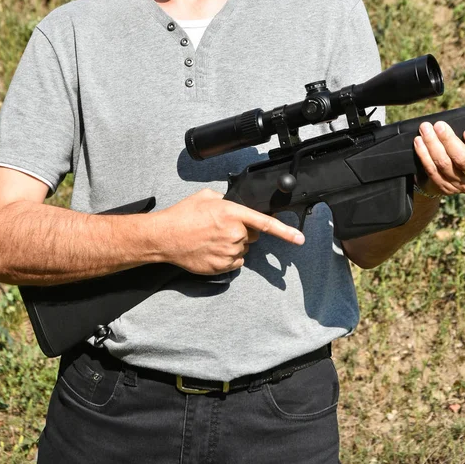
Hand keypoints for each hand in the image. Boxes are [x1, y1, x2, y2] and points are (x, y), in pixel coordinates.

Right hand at [152, 189, 304, 274]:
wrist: (164, 237)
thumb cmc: (182, 216)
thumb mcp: (205, 197)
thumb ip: (225, 199)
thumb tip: (232, 206)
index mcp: (232, 213)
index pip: (265, 223)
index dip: (286, 231)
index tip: (300, 238)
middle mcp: (234, 234)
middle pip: (252, 236)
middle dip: (242, 232)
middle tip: (221, 228)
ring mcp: (228, 252)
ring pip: (242, 250)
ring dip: (232, 245)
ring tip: (211, 239)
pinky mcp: (221, 266)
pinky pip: (235, 263)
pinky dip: (226, 258)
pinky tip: (210, 250)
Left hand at [414, 121, 464, 195]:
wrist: (450, 177)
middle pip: (463, 161)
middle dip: (449, 141)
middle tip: (439, 125)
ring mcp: (458, 185)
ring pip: (444, 164)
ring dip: (432, 144)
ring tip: (425, 129)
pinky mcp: (441, 186)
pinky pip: (431, 169)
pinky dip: (423, 154)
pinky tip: (419, 142)